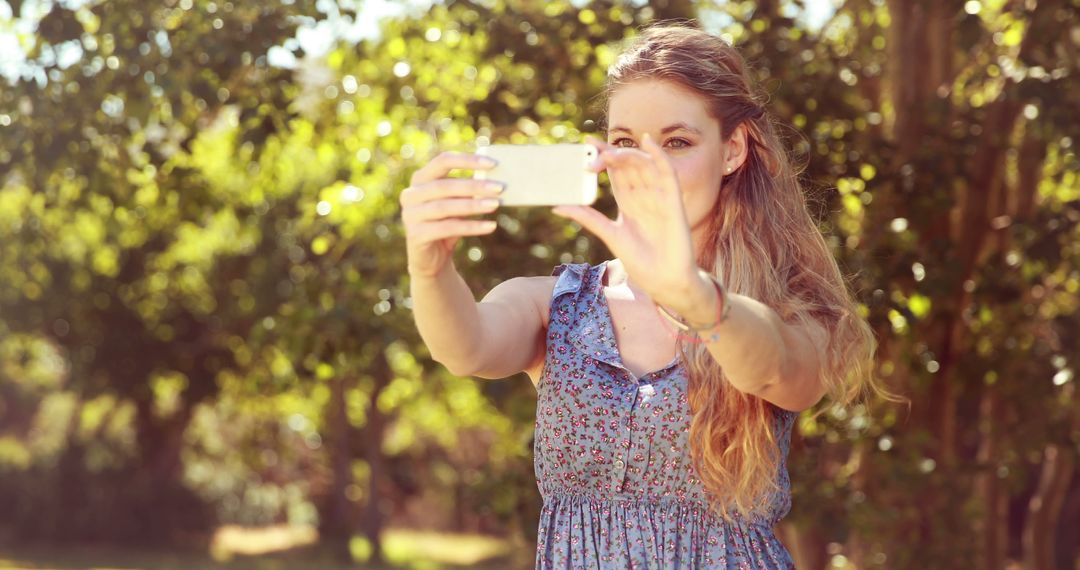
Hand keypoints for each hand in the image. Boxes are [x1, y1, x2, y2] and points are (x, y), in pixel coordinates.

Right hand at [401, 151, 503, 277]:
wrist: (431, 259)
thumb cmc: (448, 224)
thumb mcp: (457, 204)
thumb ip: (468, 191)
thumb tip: (496, 181)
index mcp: (420, 179)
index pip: (442, 161)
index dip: (467, 160)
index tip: (492, 163)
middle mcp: (410, 194)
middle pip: (444, 185)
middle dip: (474, 186)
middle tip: (499, 188)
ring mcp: (410, 215)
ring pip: (445, 207)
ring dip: (473, 205)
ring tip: (495, 205)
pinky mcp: (416, 235)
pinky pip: (447, 228)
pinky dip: (471, 227)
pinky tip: (490, 226)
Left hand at [551, 134, 698, 307]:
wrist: (665, 281)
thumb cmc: (641, 262)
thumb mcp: (609, 234)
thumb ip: (587, 218)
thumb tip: (556, 206)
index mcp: (628, 203)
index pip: (614, 172)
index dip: (602, 156)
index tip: (585, 145)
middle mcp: (643, 195)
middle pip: (627, 165)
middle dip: (609, 153)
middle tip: (590, 149)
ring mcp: (659, 196)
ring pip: (643, 165)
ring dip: (627, 154)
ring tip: (608, 153)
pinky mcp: (673, 201)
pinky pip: (667, 172)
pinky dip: (659, 156)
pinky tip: (648, 142)